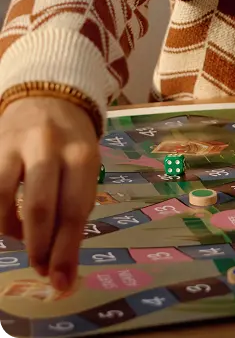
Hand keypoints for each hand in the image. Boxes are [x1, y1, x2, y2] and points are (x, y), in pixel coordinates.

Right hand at [0, 97, 100, 291]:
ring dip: (11, 231)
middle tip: (42, 271)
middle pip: (41, 207)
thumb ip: (74, 208)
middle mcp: (50, 147)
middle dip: (39, 248)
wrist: (48, 95)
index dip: (66, 250)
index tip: (61, 282)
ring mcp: (17, 144)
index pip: (75, 209)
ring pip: (4, 198)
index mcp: (82, 154)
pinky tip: (6, 222)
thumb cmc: (70, 144)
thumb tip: (63, 265)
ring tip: (20, 240)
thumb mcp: (85, 168)